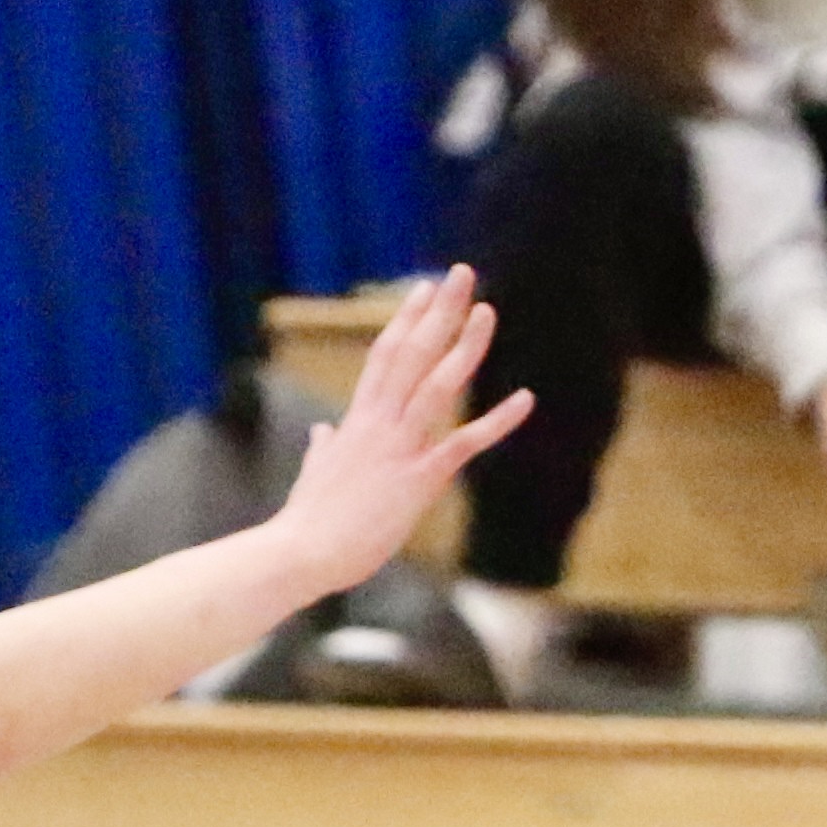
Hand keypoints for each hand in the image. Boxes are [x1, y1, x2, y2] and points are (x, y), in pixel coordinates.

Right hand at [268, 265, 533, 599]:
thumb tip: (323, 433)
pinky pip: (464, 443)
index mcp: (357, 420)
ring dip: (464, 347)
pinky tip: (526, 399)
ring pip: (435, 385)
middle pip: (411, 353)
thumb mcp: (316, 472)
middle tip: (461, 273)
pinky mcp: (418, 479)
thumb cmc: (309, 520)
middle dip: (437, 312)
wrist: (300, 552)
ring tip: (486, 311)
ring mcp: (398, 448)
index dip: (406, 320)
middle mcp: (377, 423)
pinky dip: (497, 421)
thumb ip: (324, 446)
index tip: (423, 289)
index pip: (385, 356)